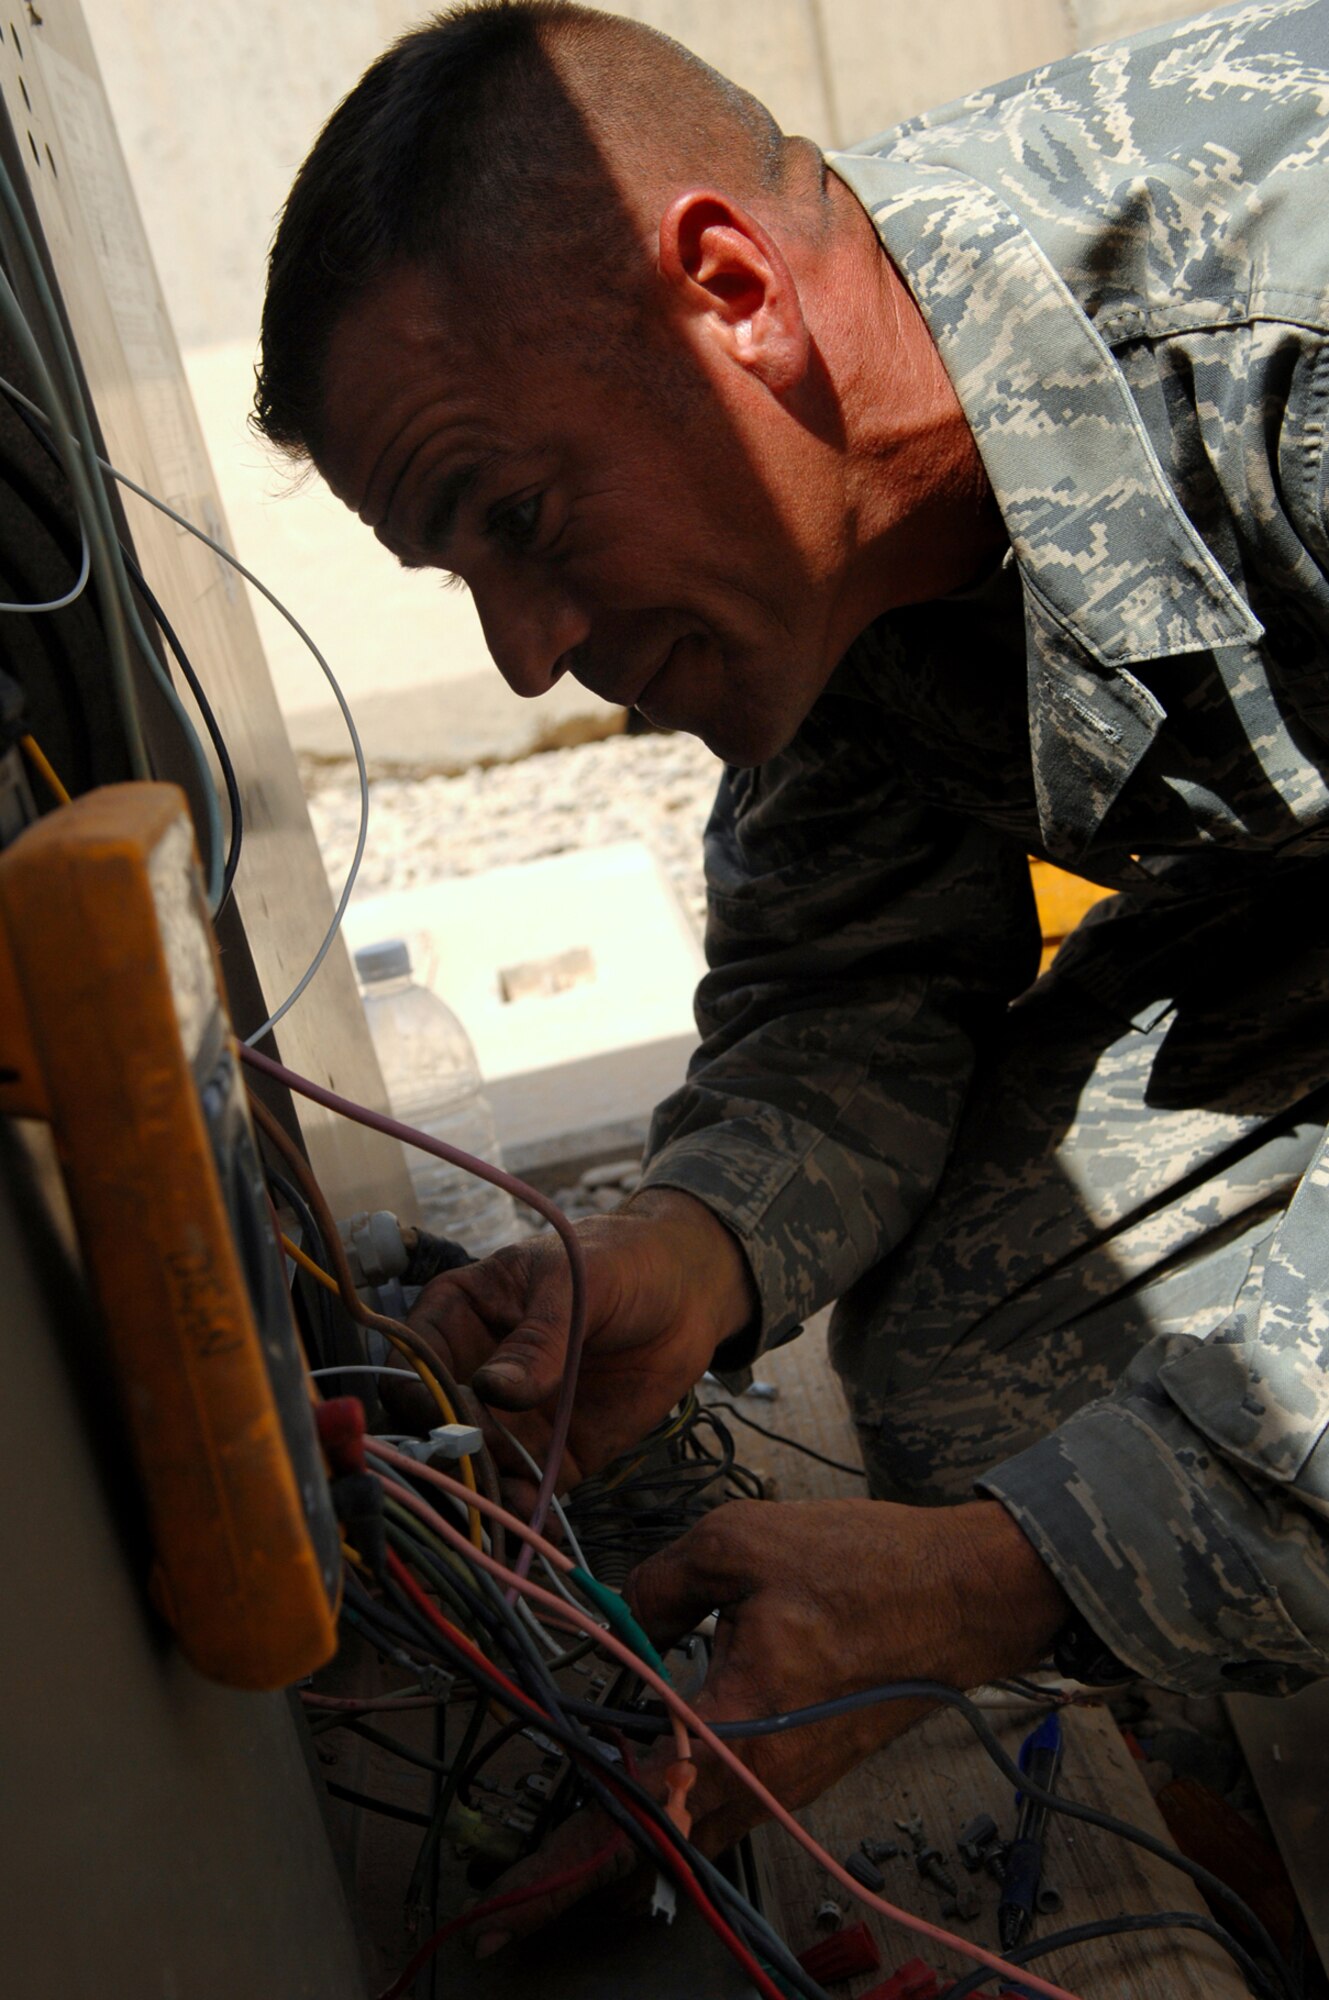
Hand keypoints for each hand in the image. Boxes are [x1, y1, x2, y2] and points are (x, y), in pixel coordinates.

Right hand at [404, 1189, 755, 1489]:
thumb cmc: (620, 1262)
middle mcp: (471, 1371)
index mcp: (459, 1313)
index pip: (410, 1361)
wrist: (689, 1293)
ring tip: (507, 1510)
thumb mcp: (576, 1285)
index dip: (416, 1393)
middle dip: (445, 1455)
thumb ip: (537, 1340)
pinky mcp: (550, 1453)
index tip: (443, 1418)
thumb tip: (491, 1391)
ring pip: (471, 1468)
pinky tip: (535, 1526)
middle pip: (431, 1426)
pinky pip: (524, 1492)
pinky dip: (523, 1515)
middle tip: (475, 1471)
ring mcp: (509, 1418)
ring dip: (480, 1496)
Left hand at [466, 1497, 1068, 1954]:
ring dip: (628, 1842)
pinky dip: (675, 1812)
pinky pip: (722, 1811)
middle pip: (652, 1853)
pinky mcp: (803, 1770)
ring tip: (563, 1845)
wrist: (961, 1594)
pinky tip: (646, 1780)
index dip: (558, 1870)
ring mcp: (785, 1783)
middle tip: (515, 1895)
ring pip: (688, 1838)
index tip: (505, 1912)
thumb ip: (656, 1584)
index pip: (629, 1816)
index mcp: (734, 1728)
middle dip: (578, 1877)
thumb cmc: (862, 1566)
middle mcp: (759, 1778)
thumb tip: (616, 1619)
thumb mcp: (738, 1544)